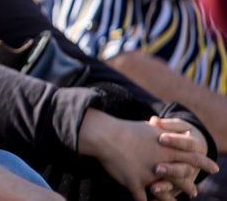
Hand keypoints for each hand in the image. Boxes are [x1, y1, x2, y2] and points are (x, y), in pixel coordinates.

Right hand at [80, 110, 216, 200]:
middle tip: (194, 191)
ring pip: (165, 190)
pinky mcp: (135, 182)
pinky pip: (141, 198)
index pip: (193, 156)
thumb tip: (162, 126)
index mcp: (166, 148)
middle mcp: (161, 163)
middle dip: (189, 186)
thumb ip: (159, 130)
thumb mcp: (148, 127)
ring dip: (170, 198)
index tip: (215, 168)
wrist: (105, 135)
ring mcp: (148, 175)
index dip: (204, 163)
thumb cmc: (125, 129)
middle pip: (182, 177)